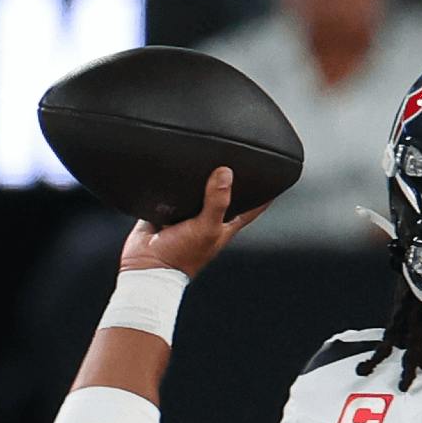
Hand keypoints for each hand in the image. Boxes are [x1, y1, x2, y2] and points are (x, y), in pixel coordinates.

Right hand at [118, 167, 269, 277]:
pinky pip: (172, 193)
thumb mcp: (206, 228)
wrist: (146, 265)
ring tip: (205, 157)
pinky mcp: (165, 212)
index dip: (265, 194)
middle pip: (224, 195)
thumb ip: (217, 202)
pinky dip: (174, 183)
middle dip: (230, 180)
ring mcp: (187, 215)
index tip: (274, 177)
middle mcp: (208, 219)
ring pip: (198, 191)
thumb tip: (226, 173)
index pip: (252, 207)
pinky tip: (175, 171)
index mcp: (225, 226)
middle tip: (236, 158)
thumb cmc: (181, 256)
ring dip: (200, 179)